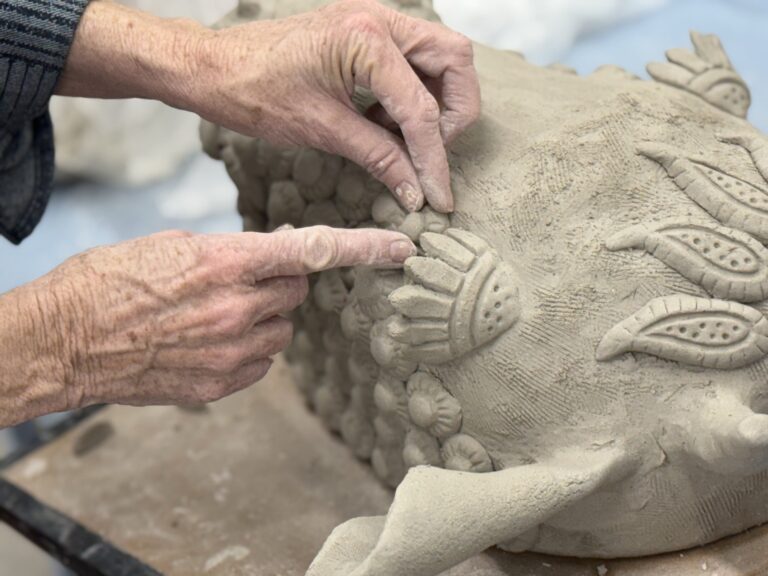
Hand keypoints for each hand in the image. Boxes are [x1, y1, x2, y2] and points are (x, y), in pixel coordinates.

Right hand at [0, 227, 414, 426]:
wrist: (65, 341)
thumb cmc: (110, 282)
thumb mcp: (173, 245)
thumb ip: (233, 254)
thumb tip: (269, 259)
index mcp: (227, 262)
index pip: (313, 250)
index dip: (364, 247)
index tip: (400, 246)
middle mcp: (238, 307)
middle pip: (298, 291)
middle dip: (281, 283)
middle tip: (242, 279)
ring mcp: (232, 350)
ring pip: (281, 327)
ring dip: (262, 317)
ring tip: (212, 314)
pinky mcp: (222, 383)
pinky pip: (261, 359)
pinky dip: (247, 347)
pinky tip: (206, 341)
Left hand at [193, 0, 479, 212]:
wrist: (214, 67)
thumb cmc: (255, 92)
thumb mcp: (322, 130)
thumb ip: (378, 158)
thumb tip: (415, 191)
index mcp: (364, 40)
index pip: (420, 110)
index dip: (433, 160)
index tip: (439, 198)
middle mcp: (378, 19)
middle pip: (454, 60)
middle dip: (453, 113)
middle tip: (429, 151)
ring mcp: (373, 20)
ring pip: (440, 57)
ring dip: (434, 102)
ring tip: (396, 137)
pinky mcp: (366, 32)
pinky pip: (413, 60)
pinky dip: (412, 94)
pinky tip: (382, 122)